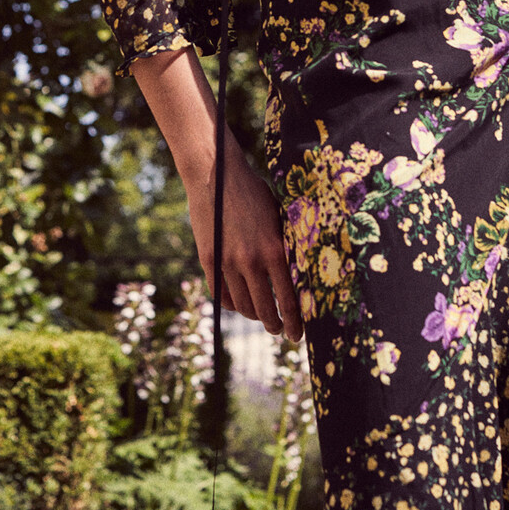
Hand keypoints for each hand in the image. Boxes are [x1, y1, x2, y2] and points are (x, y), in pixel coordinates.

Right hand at [182, 141, 303, 343]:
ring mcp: (226, 262)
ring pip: (242, 306)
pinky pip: (221, 294)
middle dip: (276, 326)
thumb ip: (284, 246)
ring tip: (262, 318)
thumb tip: (298, 272)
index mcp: (274, 251)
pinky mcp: (208, 260)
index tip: (299, 334)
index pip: (290, 299)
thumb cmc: (253, 192)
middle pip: (265, 310)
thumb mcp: (277, 217)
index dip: (296, 321)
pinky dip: (231, 304)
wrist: (215, 176)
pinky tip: (239, 304)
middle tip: (282, 331)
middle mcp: (251, 261)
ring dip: (254, 317)